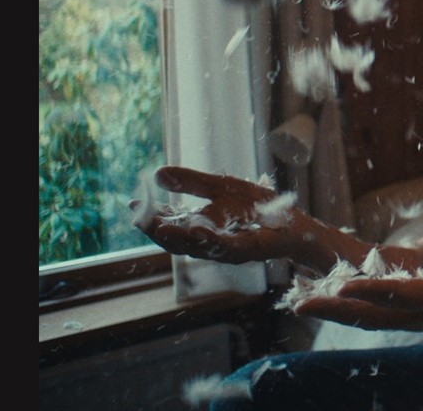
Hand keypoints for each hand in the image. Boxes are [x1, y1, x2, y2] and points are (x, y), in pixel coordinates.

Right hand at [130, 165, 300, 263]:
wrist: (290, 221)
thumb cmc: (255, 207)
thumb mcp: (219, 188)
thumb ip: (192, 182)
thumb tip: (157, 173)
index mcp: (199, 227)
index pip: (168, 224)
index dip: (150, 215)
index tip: (132, 204)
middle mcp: (208, 241)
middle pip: (175, 240)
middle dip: (156, 229)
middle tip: (137, 216)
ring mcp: (226, 248)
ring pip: (196, 246)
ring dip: (176, 237)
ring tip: (157, 226)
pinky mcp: (247, 249)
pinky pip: (225, 246)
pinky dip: (209, 239)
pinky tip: (196, 228)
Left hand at [294, 209, 422, 340]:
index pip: (402, 296)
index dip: (373, 291)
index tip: (343, 284)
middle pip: (372, 316)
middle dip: (336, 309)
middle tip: (298, 303)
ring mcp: (415, 313)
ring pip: (368, 315)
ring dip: (335, 308)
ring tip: (299, 299)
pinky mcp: (411, 308)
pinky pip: (374, 308)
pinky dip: (349, 303)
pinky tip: (325, 291)